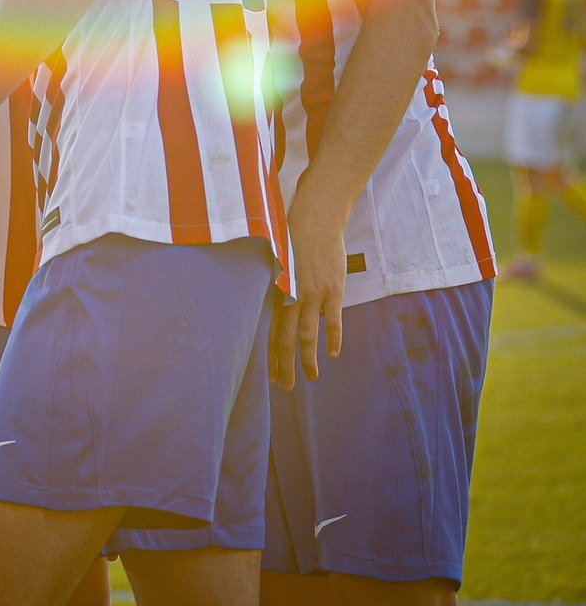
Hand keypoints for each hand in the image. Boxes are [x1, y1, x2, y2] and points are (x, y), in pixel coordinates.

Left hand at [269, 179, 346, 389]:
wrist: (316, 218)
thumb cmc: (294, 237)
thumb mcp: (278, 262)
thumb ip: (278, 286)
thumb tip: (277, 303)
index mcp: (277, 291)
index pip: (272, 331)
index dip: (272, 355)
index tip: (271, 375)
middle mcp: (292, 296)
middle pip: (287, 339)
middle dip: (285, 366)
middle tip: (286, 387)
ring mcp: (313, 294)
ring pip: (308, 335)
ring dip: (308, 359)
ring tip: (309, 378)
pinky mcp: (333, 289)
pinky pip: (333, 320)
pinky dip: (332, 338)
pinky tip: (332, 354)